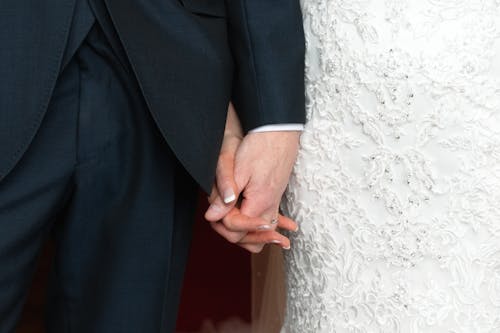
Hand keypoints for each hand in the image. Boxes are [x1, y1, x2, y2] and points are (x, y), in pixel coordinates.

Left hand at [205, 103, 300, 252]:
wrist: (280, 131)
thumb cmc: (260, 146)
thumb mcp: (239, 170)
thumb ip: (225, 195)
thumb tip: (212, 216)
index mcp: (259, 203)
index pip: (236, 231)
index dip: (221, 223)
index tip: (213, 211)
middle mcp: (269, 207)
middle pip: (250, 238)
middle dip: (231, 232)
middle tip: (217, 219)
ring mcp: (274, 203)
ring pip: (261, 233)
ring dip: (247, 233)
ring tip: (231, 228)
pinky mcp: (275, 196)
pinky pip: (269, 220)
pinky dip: (261, 227)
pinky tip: (260, 228)